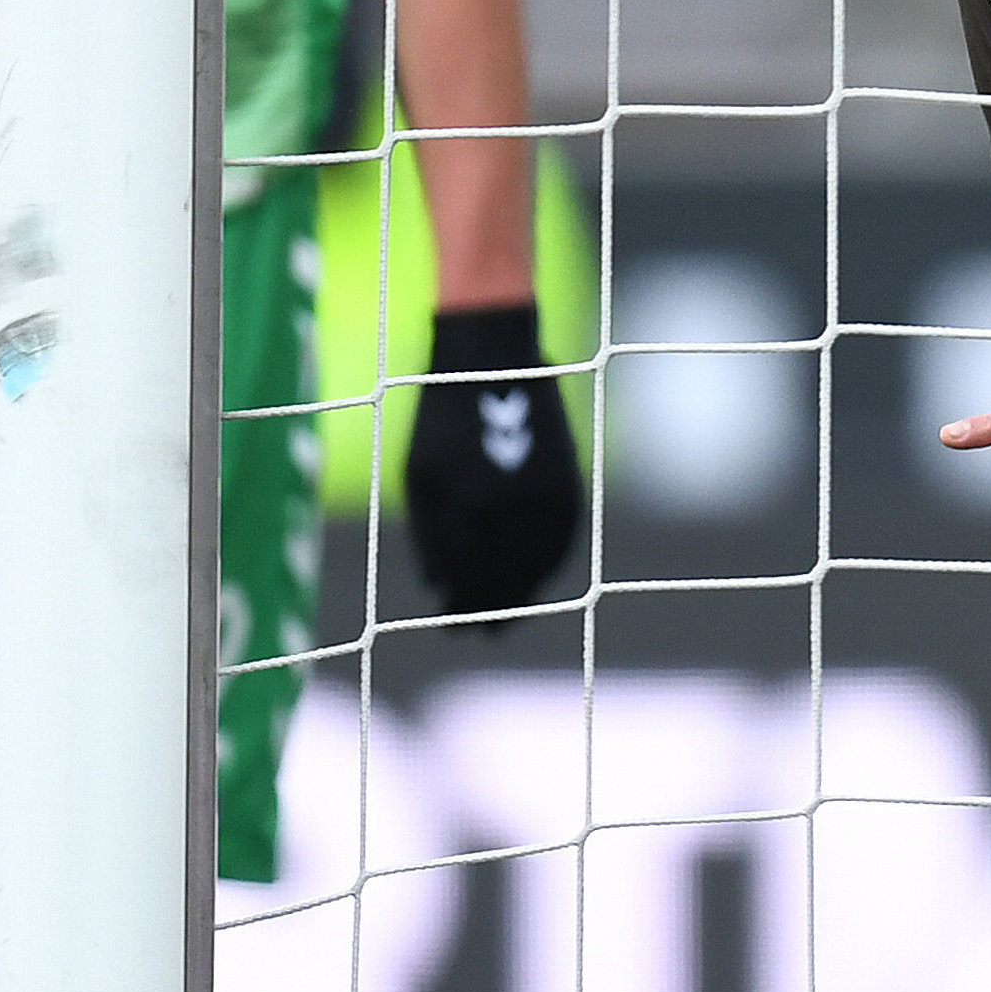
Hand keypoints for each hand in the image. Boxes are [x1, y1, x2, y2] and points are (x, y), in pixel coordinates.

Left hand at [402, 303, 582, 616]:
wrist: (494, 358)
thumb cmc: (443, 418)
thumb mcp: (421, 476)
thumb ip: (430, 537)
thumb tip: (439, 590)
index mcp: (467, 505)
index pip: (467, 581)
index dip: (460, 610)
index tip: (453, 627)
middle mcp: (511, 507)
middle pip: (506, 582)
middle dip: (493, 613)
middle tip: (484, 633)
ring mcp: (545, 494)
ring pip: (540, 567)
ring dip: (526, 595)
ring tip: (511, 613)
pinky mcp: (569, 481)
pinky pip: (564, 540)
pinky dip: (551, 565)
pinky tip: (537, 578)